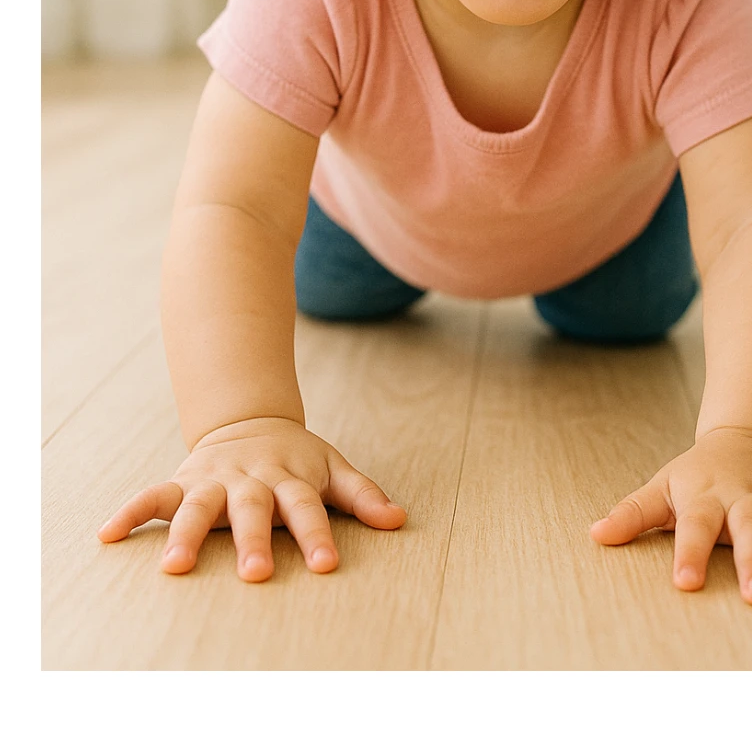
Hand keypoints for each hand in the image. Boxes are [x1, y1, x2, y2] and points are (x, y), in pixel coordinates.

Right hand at [97, 416, 405, 581]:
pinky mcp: (182, 481)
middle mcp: (249, 480)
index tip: (325, 564)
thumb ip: (362, 495)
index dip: (317, 534)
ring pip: (198, 506)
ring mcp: (213, 480)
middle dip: (253, 541)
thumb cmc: (296, 459)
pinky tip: (107, 533)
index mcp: (289, 477)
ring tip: (175, 567)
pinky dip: (130, 513)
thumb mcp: (332, 468)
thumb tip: (399, 520)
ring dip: (186, 534)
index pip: (307, 507)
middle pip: (252, 510)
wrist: (249, 421)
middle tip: (256, 574)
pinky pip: (152, 496)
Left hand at [591, 427, 751, 604]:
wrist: (750, 435)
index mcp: (708, 496)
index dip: (690, 552)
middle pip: (751, 531)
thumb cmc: (700, 474)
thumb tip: (594, 535)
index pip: (695, 526)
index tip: (686, 582)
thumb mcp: (663, 486)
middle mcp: (748, 499)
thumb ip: (633, 513)